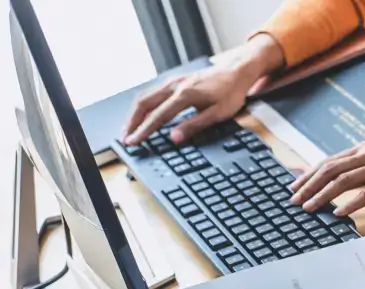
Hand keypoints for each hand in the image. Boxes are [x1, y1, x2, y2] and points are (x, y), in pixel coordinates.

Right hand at [122, 34, 282, 145]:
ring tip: (129, 129)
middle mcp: (175, 86)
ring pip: (146, 96)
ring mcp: (173, 81)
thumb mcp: (218, 113)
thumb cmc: (231, 92)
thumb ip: (195, 125)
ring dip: (135, 113)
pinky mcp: (175, 80)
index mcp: (185, 95)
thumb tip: (174, 138)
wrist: (237, 70)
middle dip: (132, 122)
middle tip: (125, 137)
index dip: (144, 130)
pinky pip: (152, 92)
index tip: (133, 141)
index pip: (158, 116)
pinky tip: (141, 113)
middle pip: (144, 103)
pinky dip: (143, 104)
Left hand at [289, 112, 364, 214]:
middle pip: (329, 170)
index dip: (308, 174)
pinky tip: (339, 212)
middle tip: (292, 200)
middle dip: (308, 185)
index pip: (328, 161)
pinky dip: (351, 203)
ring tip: (308, 208)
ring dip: (322, 195)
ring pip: (343, 181)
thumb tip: (347, 175)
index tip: (293, 186)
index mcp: (363, 149)